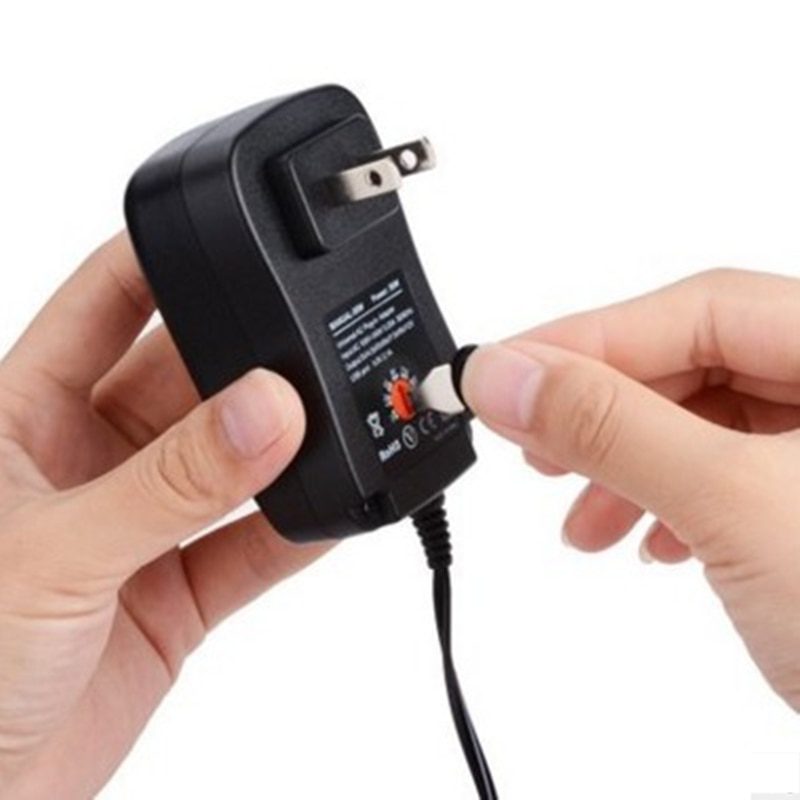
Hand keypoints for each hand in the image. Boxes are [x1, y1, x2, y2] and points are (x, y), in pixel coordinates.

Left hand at [0, 233, 329, 796]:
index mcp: (21, 417)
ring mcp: (139, 526)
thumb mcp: (53, 556)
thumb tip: (264, 412)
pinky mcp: (178, 592)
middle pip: (187, 379)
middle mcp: (86, 461)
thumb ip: (167, 484)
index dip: (163, 259)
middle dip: (246, 364)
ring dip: (281, 448)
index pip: (102, 303)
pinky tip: (336, 506)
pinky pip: (254, 545)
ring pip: (229, 462)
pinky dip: (299, 528)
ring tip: (333, 426)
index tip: (236, 238)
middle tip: (304, 356)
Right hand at [461, 269, 799, 710]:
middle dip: (602, 408)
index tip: (500, 372)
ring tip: (579, 516)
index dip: (585, 338)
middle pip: (697, 361)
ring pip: (704, 421)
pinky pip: (722, 471)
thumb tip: (507, 378)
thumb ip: (611, 427)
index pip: (698, 308)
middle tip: (526, 439)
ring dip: (626, 464)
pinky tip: (646, 540)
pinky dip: (667, 501)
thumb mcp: (735, 509)